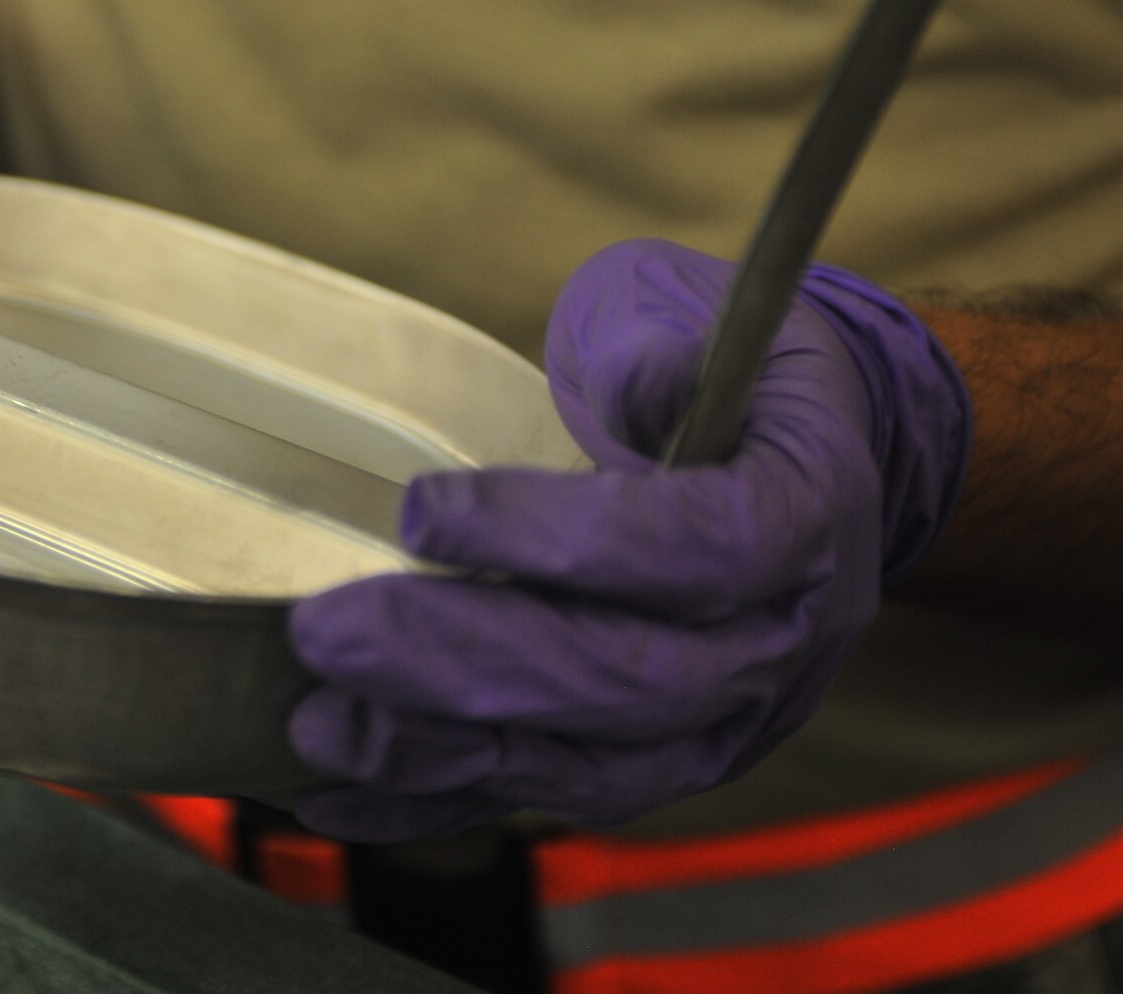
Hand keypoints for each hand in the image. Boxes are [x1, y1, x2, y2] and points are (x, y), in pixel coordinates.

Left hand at [286, 239, 971, 842]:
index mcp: (806, 510)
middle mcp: (783, 641)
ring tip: (316, 722)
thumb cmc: (727, 374)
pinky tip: (335, 795)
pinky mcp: (658, 763)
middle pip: (630, 681)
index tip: (422, 513)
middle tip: (329, 633)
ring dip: (439, 751)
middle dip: (464, 661)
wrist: (801, 465)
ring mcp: (727, 724)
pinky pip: (545, 796)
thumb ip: (640, 360)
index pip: (698, 548)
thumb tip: (584, 402)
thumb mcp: (692, 321)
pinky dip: (437, 800)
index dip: (560, 539)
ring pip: (588, 767)